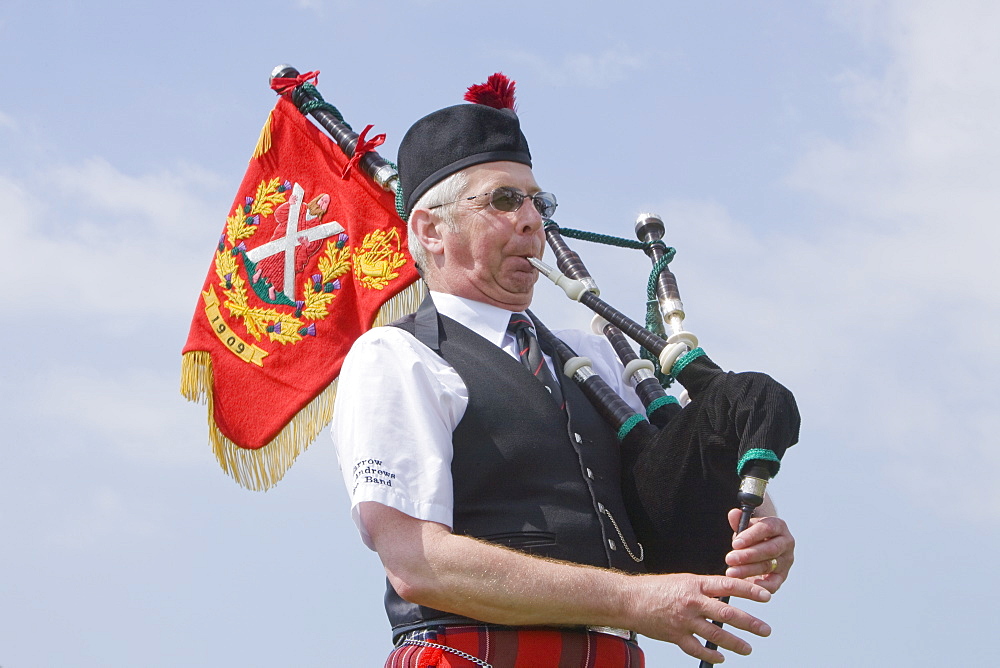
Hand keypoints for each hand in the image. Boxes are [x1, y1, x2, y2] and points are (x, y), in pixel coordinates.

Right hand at [627, 572, 771, 663]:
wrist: (630, 600)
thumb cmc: (656, 589)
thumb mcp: (684, 581)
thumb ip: (705, 589)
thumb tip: (727, 595)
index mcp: (696, 584)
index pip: (729, 586)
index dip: (749, 590)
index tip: (766, 596)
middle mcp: (692, 602)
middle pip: (728, 614)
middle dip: (750, 623)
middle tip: (765, 630)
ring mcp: (684, 620)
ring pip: (716, 634)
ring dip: (736, 643)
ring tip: (748, 648)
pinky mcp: (675, 635)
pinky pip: (697, 648)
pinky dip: (711, 655)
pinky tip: (721, 657)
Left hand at [724, 509, 794, 592]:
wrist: (762, 545)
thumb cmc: (752, 535)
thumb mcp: (746, 526)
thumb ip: (739, 521)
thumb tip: (733, 513)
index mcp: (778, 526)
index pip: (767, 529)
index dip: (751, 536)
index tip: (735, 543)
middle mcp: (786, 543)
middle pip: (769, 549)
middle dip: (748, 555)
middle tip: (730, 559)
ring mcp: (786, 560)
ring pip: (768, 565)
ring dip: (748, 570)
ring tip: (731, 572)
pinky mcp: (782, 576)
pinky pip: (774, 583)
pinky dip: (762, 585)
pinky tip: (748, 584)